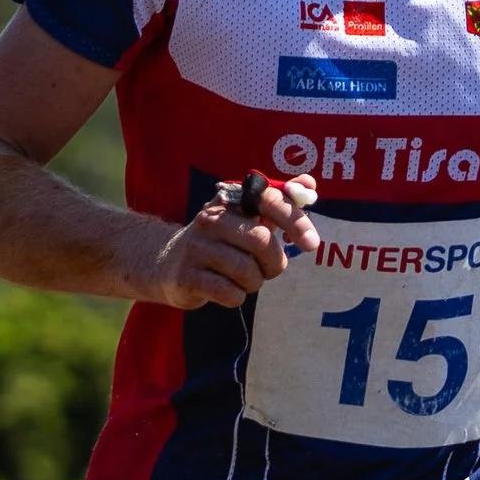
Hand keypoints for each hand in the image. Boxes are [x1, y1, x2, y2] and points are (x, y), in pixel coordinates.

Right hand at [143, 173, 320, 309]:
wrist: (167, 265)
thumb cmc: (220, 242)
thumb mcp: (245, 219)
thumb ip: (278, 202)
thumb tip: (309, 183)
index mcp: (230, 201)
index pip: (268, 201)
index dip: (295, 221)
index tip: (312, 244)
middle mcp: (211, 219)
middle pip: (261, 240)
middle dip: (274, 262)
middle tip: (269, 269)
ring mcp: (196, 248)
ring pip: (247, 271)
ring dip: (254, 282)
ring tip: (243, 279)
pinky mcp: (187, 276)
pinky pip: (229, 293)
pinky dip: (237, 296)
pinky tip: (227, 290)